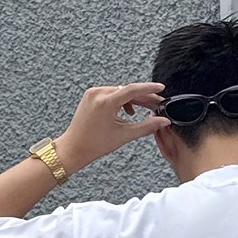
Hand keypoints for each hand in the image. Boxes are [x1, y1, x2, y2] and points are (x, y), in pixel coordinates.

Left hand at [53, 83, 169, 173]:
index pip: (132, 90)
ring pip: (120, 92)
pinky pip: (111, 94)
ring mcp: (93, 93)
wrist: (74, 148)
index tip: (161, 88)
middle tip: (157, 104)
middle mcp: (98, 93)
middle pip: (127, 91)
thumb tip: (163, 121)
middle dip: (143, 97)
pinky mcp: (91, 96)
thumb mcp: (124, 135)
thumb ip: (146, 126)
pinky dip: (122, 100)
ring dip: (133, 99)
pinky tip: (128, 111)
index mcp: (105, 102)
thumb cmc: (95, 145)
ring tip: (145, 109)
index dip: (149, 89)